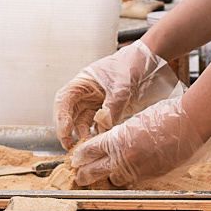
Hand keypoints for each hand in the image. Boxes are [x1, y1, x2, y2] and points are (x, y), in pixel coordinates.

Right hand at [54, 37, 173, 147]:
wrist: (150, 63)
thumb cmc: (132, 64)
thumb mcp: (122, 84)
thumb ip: (112, 105)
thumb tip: (104, 125)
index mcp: (84, 82)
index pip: (64, 100)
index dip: (60, 117)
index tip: (64, 132)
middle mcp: (86, 94)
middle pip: (69, 114)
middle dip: (67, 131)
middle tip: (72, 148)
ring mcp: (96, 103)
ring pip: (83, 123)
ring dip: (84, 136)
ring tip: (90, 148)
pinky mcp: (107, 111)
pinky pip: (99, 126)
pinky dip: (99, 135)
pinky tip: (104, 143)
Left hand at [68, 87, 203, 189]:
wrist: (189, 123)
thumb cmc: (164, 115)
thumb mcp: (134, 122)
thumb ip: (120, 135)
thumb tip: (112, 143)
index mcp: (117, 139)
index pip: (89, 151)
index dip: (80, 156)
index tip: (75, 158)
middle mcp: (125, 157)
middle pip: (95, 171)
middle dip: (84, 174)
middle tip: (79, 176)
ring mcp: (138, 169)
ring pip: (114, 179)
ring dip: (109, 176)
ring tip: (104, 174)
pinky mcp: (151, 175)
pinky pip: (133, 180)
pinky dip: (128, 176)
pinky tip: (127, 172)